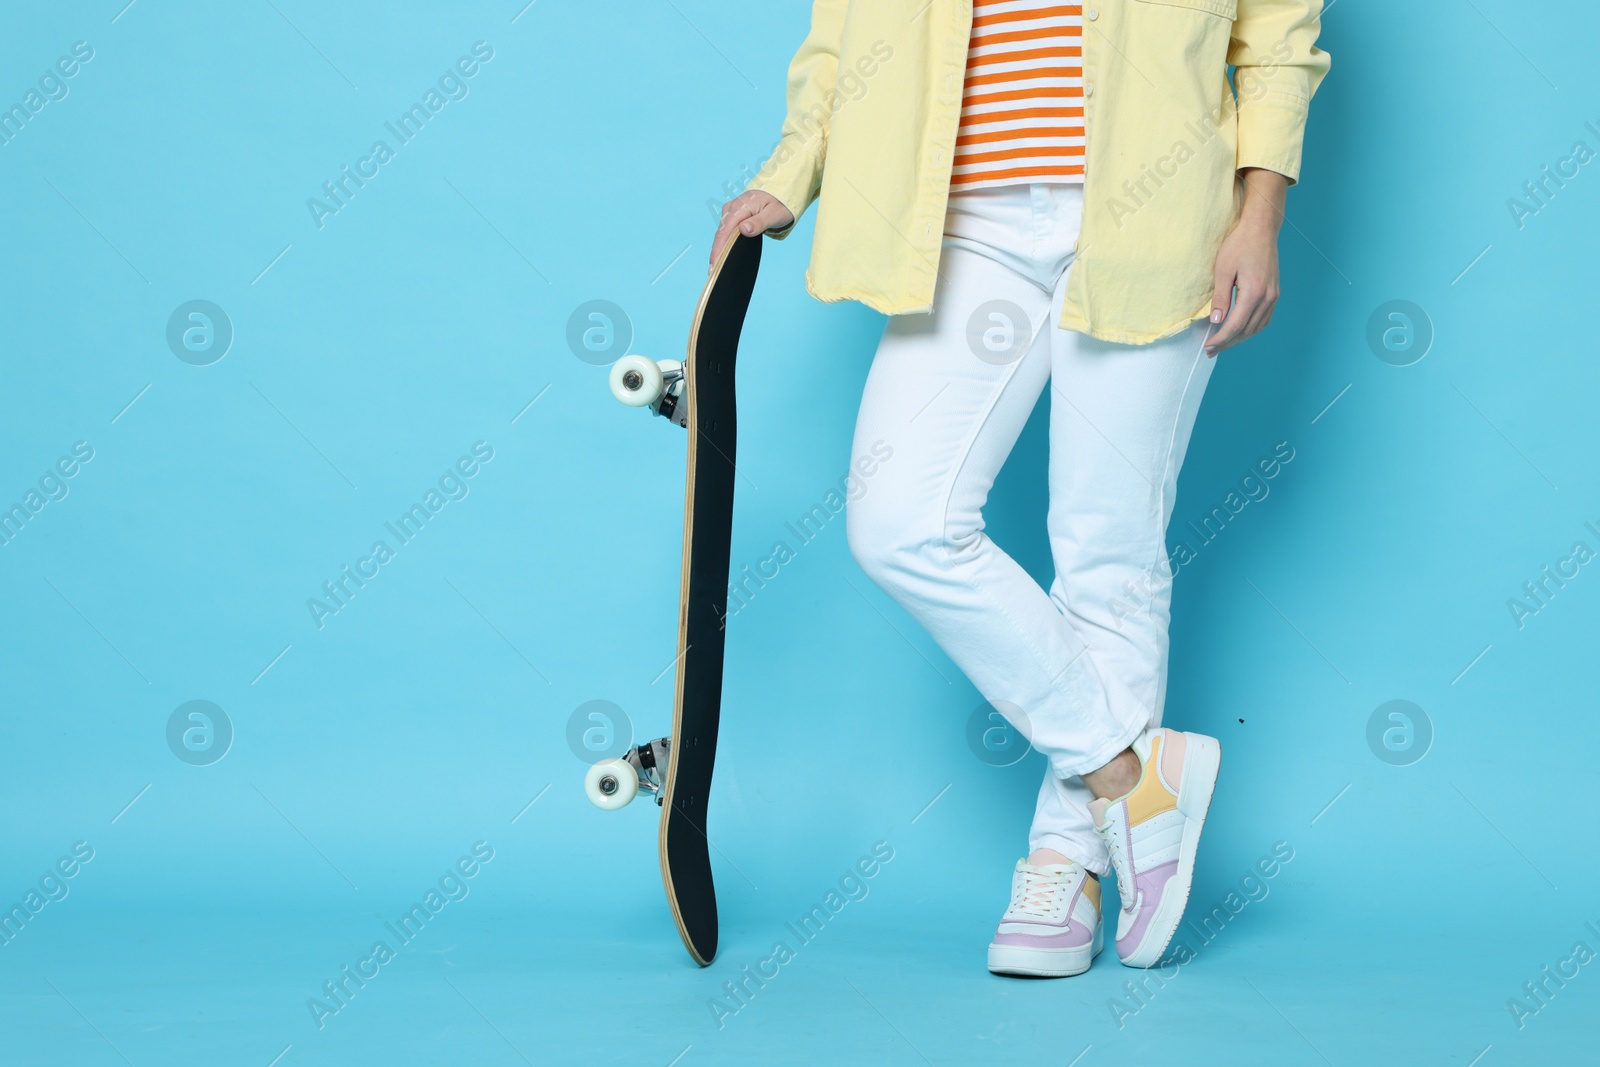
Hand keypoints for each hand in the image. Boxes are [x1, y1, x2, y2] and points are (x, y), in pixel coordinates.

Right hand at [711, 190, 793, 270]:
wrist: (779, 193)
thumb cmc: (779, 204)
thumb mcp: (774, 214)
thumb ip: (759, 223)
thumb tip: (743, 229)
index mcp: (740, 207)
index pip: (725, 231)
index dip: (719, 249)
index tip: (715, 265)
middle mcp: (731, 208)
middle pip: (720, 234)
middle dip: (716, 253)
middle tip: (712, 273)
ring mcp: (730, 211)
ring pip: (721, 233)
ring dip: (718, 250)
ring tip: (715, 268)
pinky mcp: (731, 215)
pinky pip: (725, 231)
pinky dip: (723, 244)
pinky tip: (721, 256)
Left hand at [1206, 168, 1287, 356]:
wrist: (1261, 229)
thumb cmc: (1239, 245)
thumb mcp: (1223, 270)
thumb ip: (1220, 297)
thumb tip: (1216, 321)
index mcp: (1254, 292)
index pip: (1235, 325)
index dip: (1220, 339)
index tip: (1207, 347)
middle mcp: (1268, 297)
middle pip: (1247, 330)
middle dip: (1228, 343)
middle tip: (1210, 351)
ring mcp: (1274, 296)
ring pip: (1257, 327)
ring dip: (1239, 338)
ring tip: (1222, 344)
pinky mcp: (1275, 293)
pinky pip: (1264, 319)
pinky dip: (1251, 329)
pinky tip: (1239, 331)